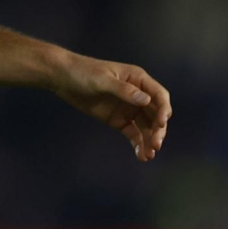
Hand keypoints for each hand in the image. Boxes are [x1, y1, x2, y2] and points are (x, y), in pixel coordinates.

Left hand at [50, 53, 170, 161]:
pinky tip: (141, 156)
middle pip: (156, 114)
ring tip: (149, 155)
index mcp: (137, 79)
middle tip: (156, 145)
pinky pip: (133, 133)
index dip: (164, 109)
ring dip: (150, 140)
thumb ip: (124, 90)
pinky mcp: (119, 120)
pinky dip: (138, 144)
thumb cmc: (84, 72)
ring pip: (146, 126)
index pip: (159, 95)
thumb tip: (147, 101)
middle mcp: (137, 94)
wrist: (63, 79)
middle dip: (158, 130)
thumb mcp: (103, 80)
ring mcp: (129, 108)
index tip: (162, 124)